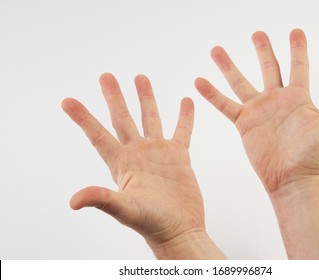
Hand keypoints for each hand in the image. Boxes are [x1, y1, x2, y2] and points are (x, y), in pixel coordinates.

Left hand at [62, 73, 221, 258]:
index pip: (98, 136)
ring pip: (151, 118)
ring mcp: (158, 153)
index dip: (83, 118)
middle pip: (123, 119)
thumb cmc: (152, 223)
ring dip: (146, 98)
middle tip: (106, 76)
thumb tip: (74, 201)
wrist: (180, 228)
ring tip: (140, 77)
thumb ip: (103, 199)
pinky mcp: (179, 156)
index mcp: (122, 163)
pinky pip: (181, 130)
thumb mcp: (126, 210)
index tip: (67, 101)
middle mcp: (138, 154)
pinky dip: (184, 116)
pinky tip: (185, 100)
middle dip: (114, 97)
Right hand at [195, 29, 318, 193]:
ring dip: (228, 66)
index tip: (295, 31)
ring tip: (217, 50)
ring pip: (240, 82)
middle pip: (268, 68)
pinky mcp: (244, 123)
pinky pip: (225, 105)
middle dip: (263, 50)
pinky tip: (200, 82)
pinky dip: (212, 94)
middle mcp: (276, 100)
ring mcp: (258, 110)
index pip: (298, 66)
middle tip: (258, 33)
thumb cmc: (315, 157)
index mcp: (298, 97)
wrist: (292, 179)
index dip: (297, 48)